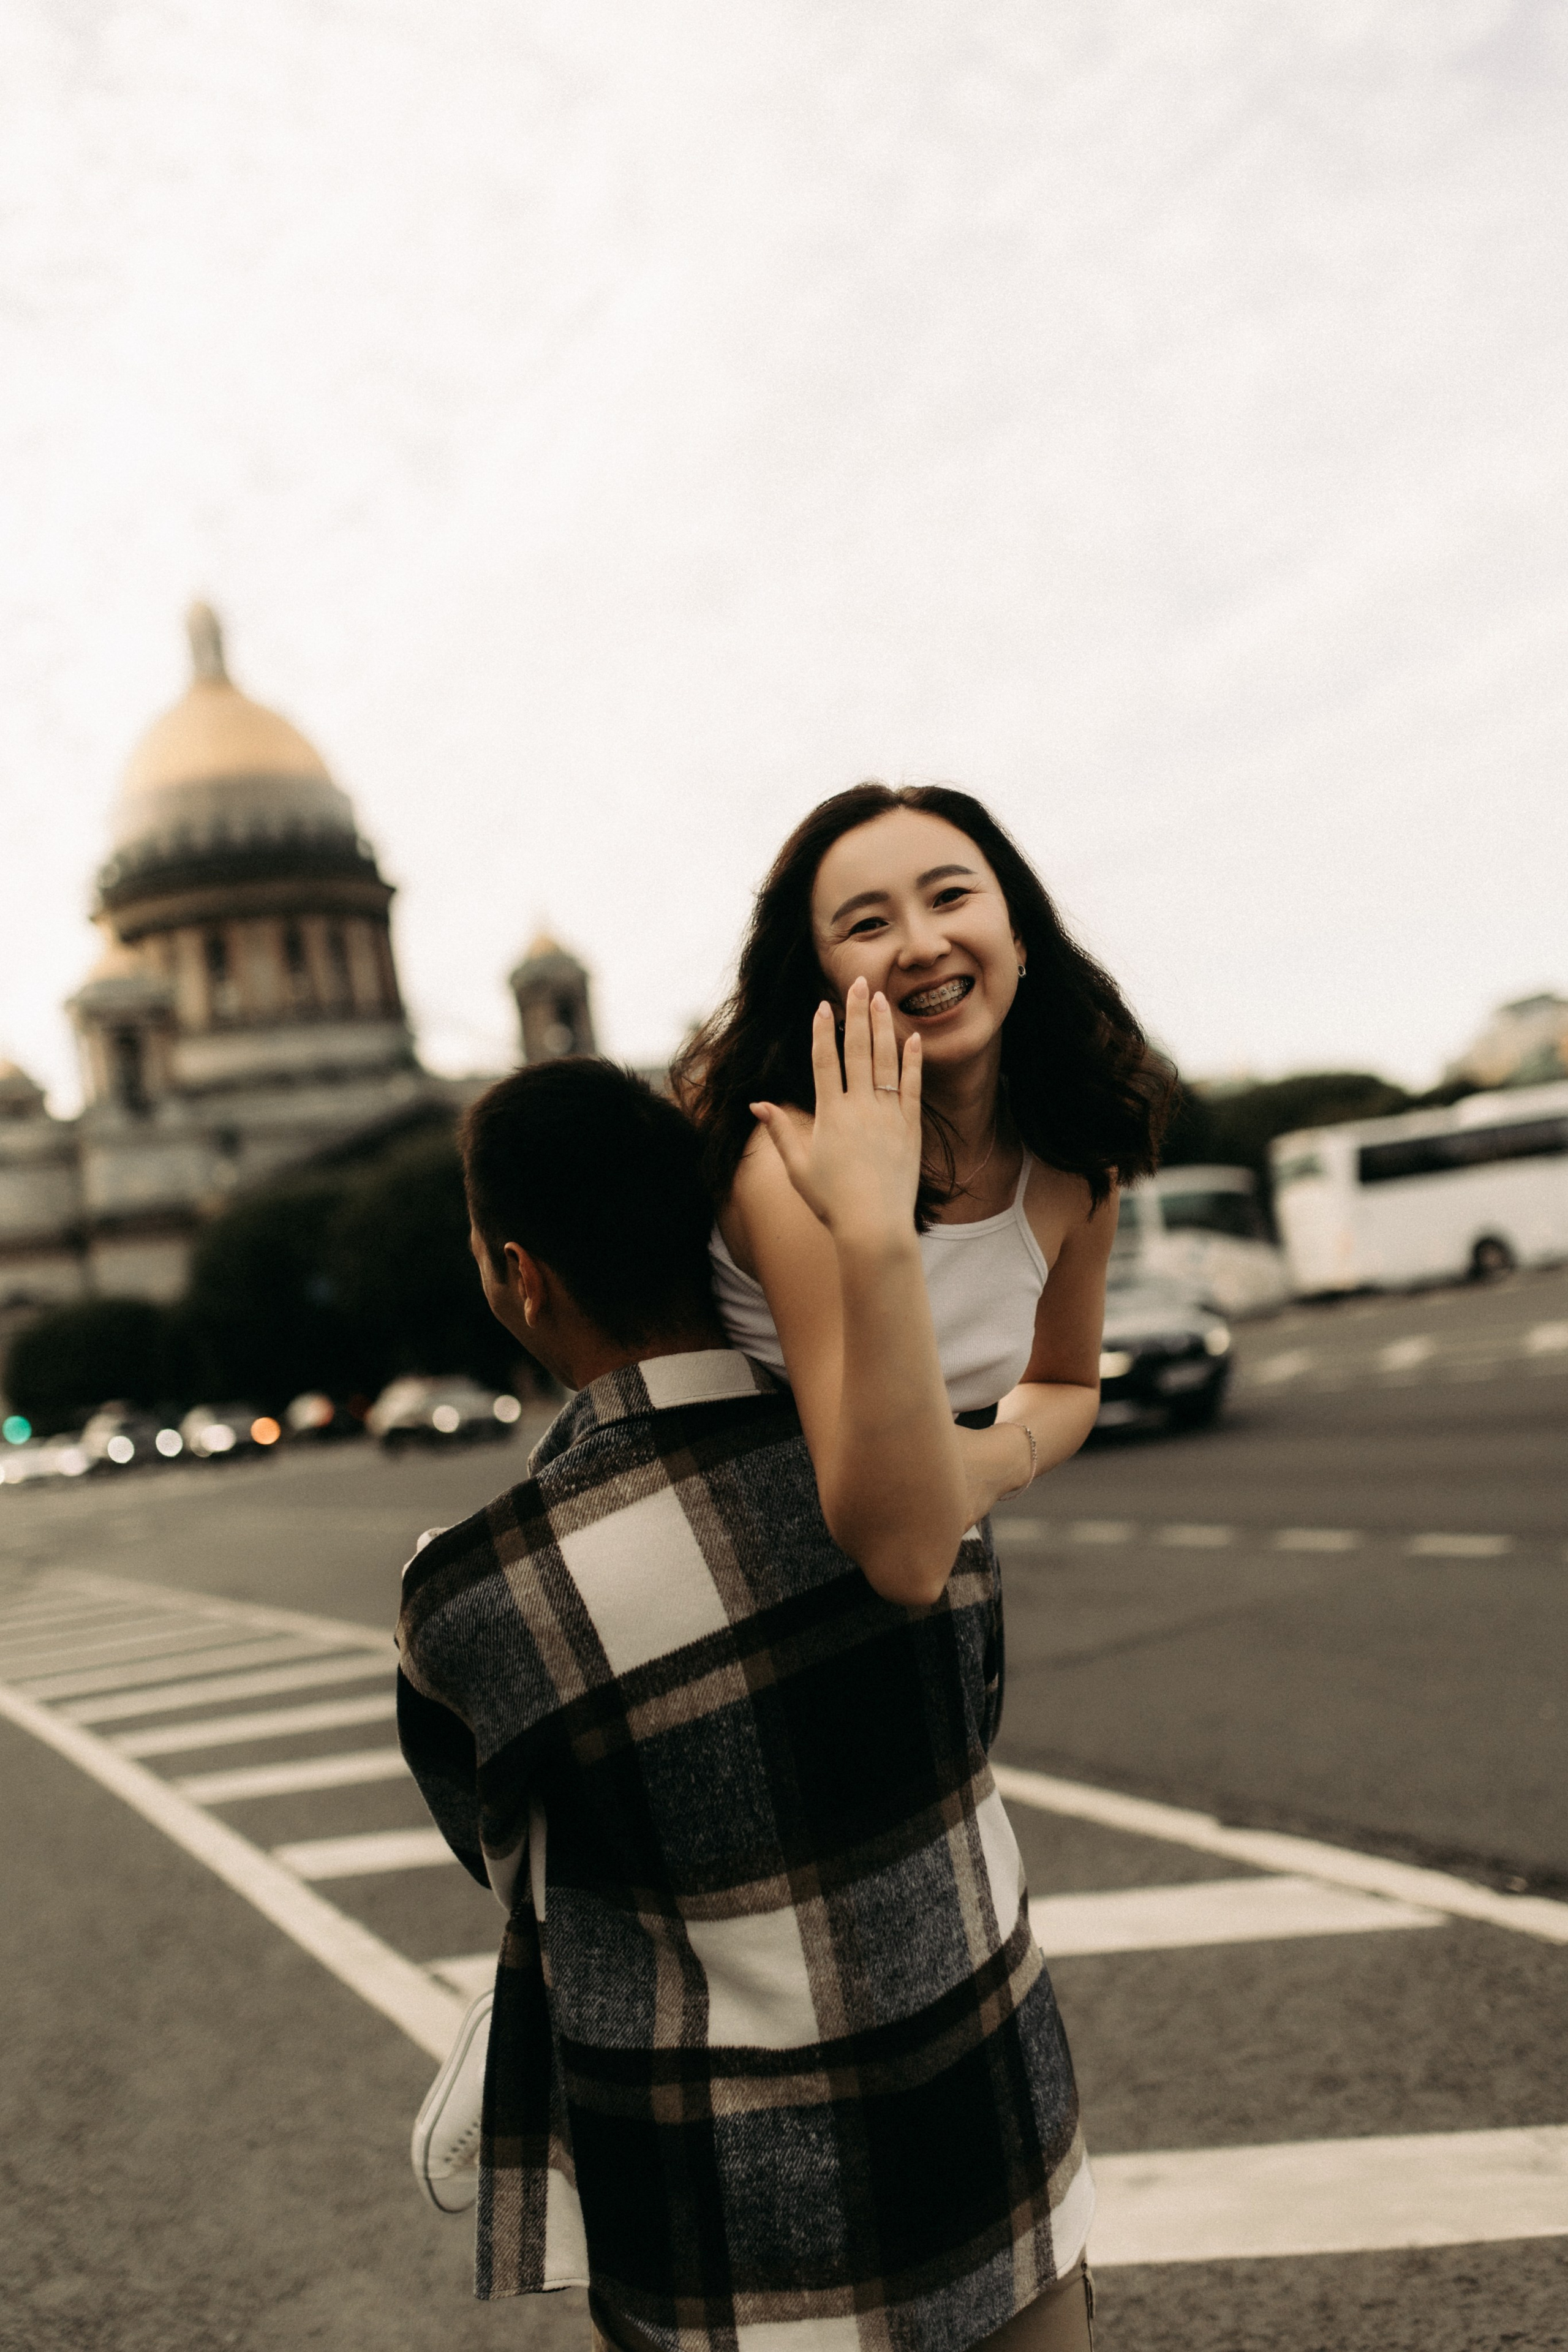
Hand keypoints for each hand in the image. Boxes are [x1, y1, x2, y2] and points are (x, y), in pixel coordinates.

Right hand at [751, 977, 922, 1245]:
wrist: (873, 1226)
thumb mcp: (798, 1167)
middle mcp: (860, 1107)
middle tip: (858, 983)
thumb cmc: (831, 1201)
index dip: (822, 1031)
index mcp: (830, 1114)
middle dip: (856, 1013)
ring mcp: (888, 1115)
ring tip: (881, 999)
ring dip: (883, 1027)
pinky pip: (913, 1087)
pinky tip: (912, 1038)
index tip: (822, 1005)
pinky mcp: (910, 1128)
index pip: (824, 1061)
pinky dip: (912, 1061)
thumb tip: (757, 1105)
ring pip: (885, 1061)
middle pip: (857, 1050)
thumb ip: (780, 1131)